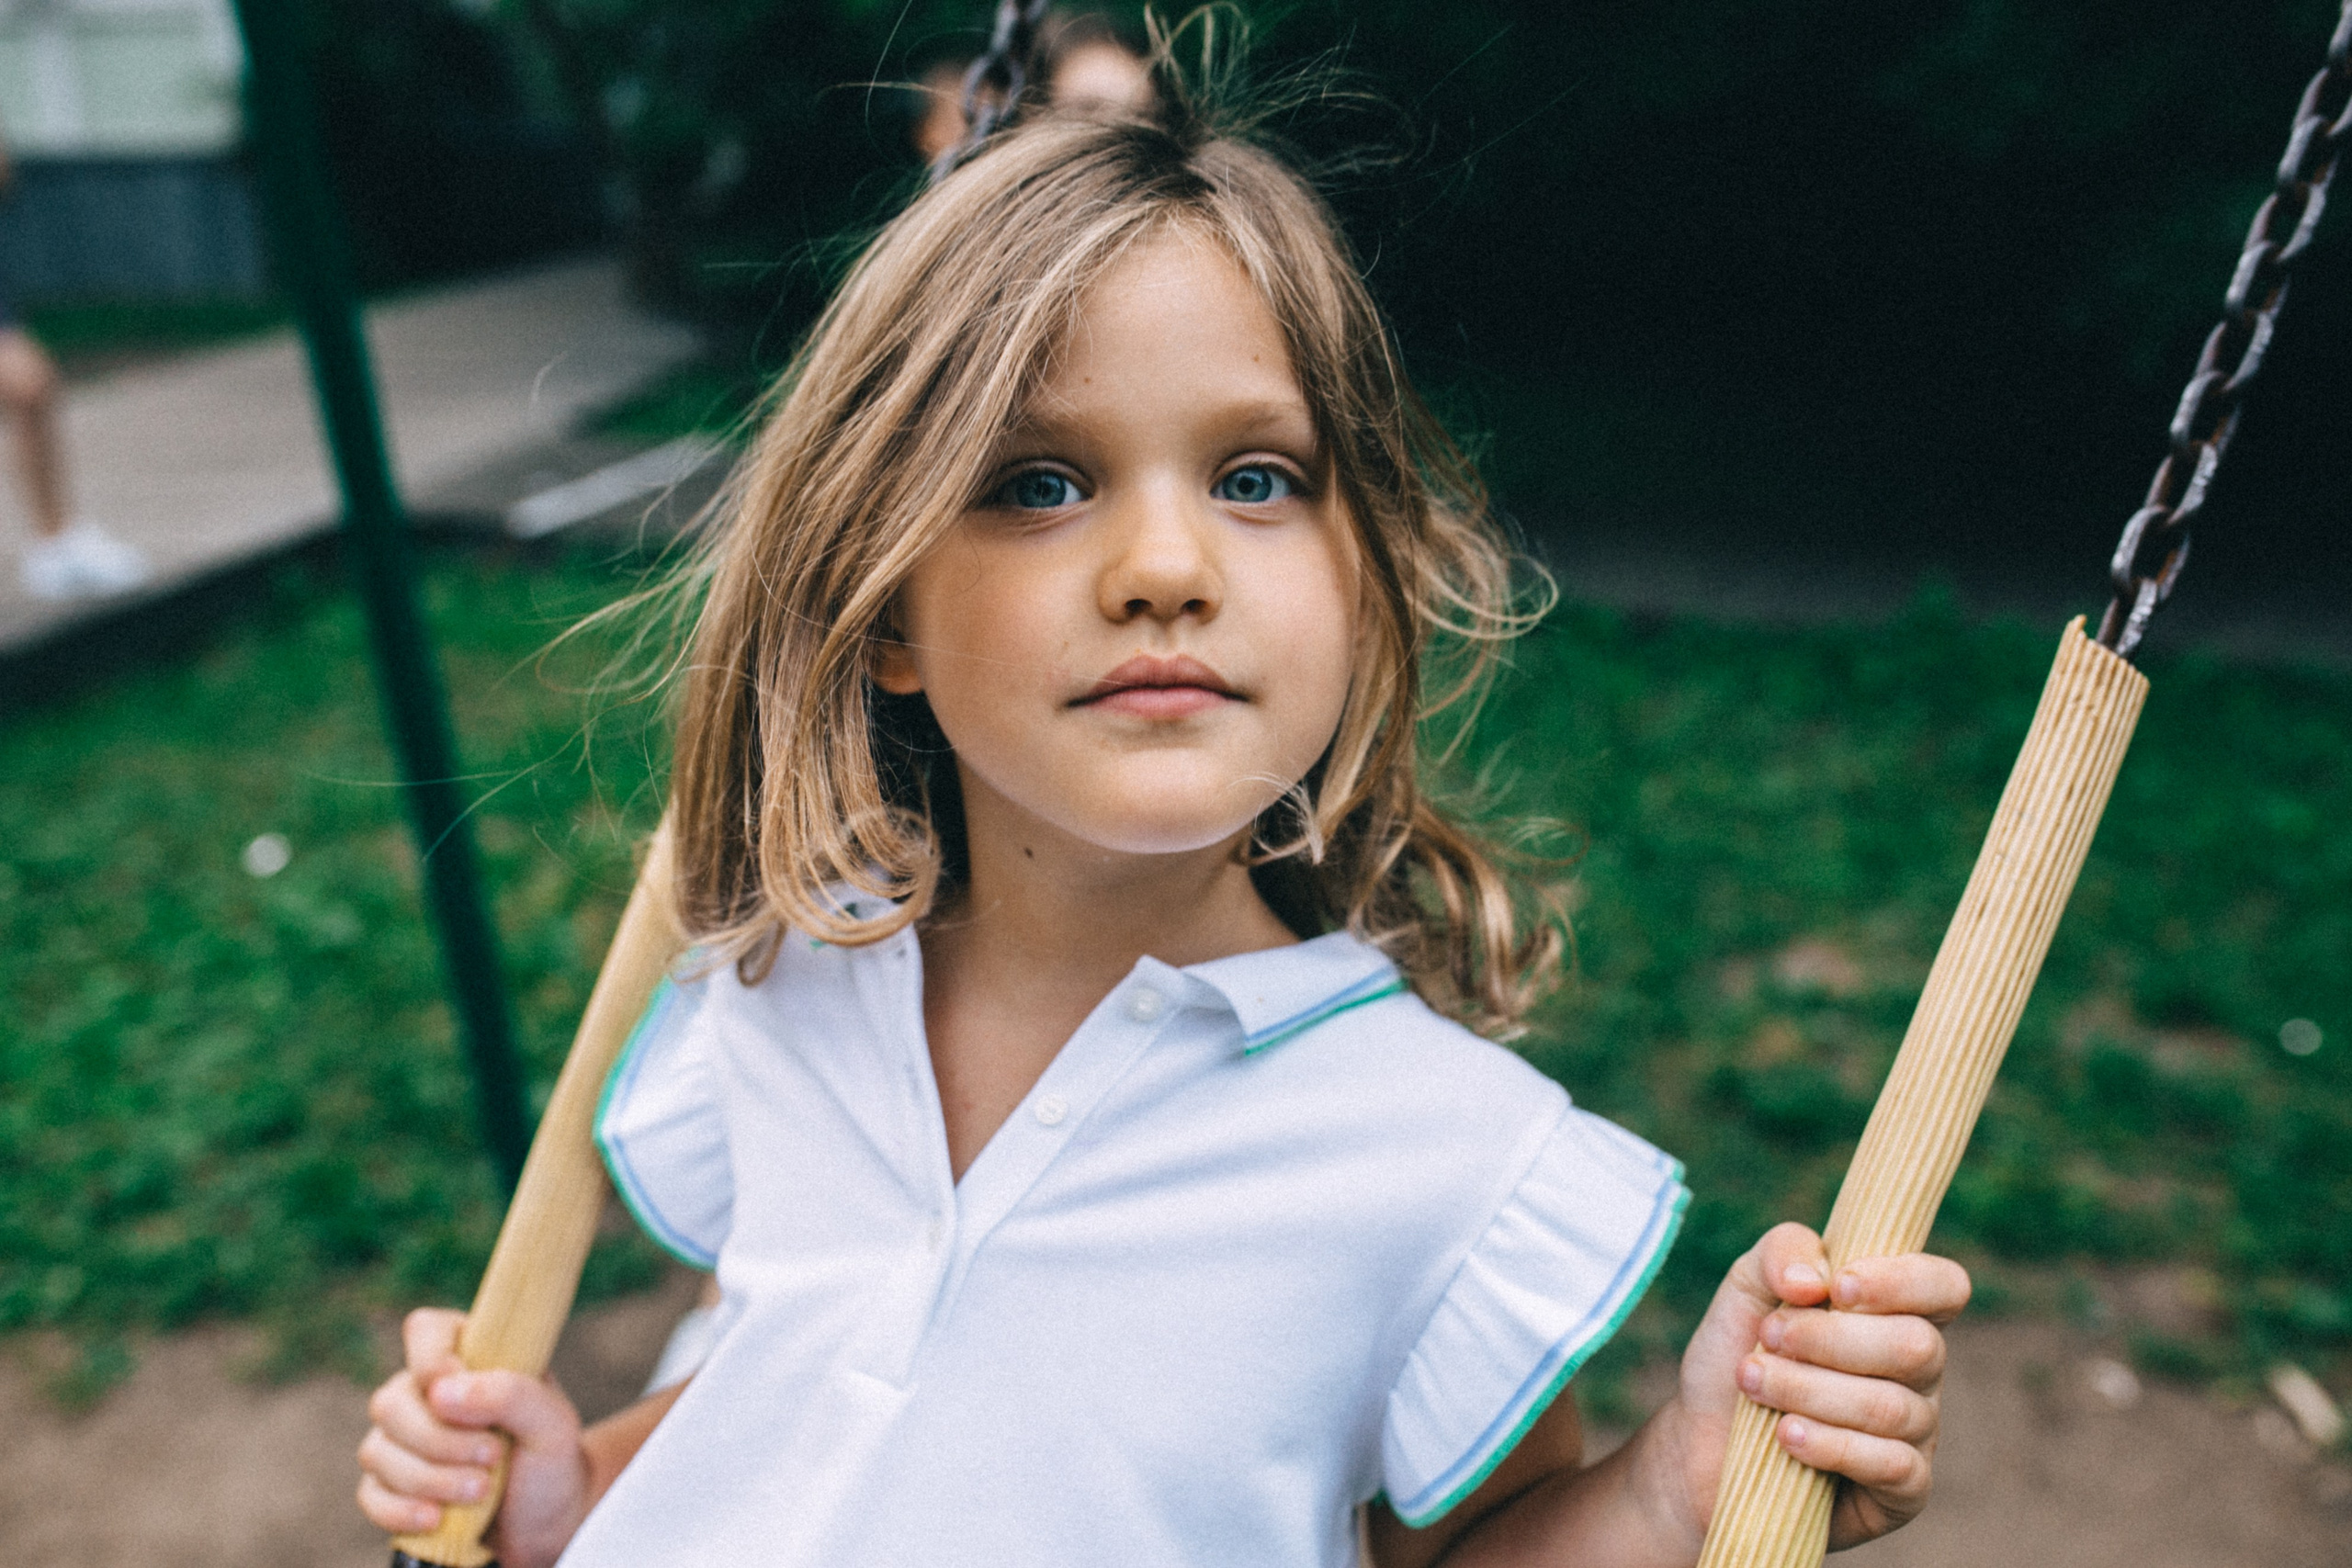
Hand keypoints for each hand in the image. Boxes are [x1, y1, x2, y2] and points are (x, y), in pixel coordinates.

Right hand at [356, 1308, 591, 1567]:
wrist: (545, 1517)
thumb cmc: (549, 1457)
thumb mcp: (551, 1422)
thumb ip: (510, 1393)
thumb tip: (441, 1393)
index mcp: (468, 1355)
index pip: (424, 1330)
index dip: (432, 1362)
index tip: (462, 1399)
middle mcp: (424, 1392)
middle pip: (391, 1403)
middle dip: (440, 1441)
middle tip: (491, 1457)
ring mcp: (401, 1439)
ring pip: (377, 1451)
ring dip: (430, 1479)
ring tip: (480, 1491)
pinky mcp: (390, 1486)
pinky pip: (371, 1494)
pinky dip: (401, 1510)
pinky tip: (436, 1518)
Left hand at [1666, 1223, 1969, 1549]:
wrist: (1697, 1445)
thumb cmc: (1735, 1357)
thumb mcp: (1746, 1289)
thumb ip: (1782, 1252)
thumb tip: (1818, 1277)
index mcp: (1894, 1313)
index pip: (1944, 1286)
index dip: (1902, 1282)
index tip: (1837, 1289)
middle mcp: (1918, 1372)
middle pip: (1917, 1346)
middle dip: (1829, 1340)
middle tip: (1768, 1339)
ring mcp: (1916, 1433)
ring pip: (1892, 1407)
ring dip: (1810, 1390)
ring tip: (1754, 1384)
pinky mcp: (1902, 1492)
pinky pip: (1893, 1466)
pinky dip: (1831, 1445)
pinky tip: (1786, 1436)